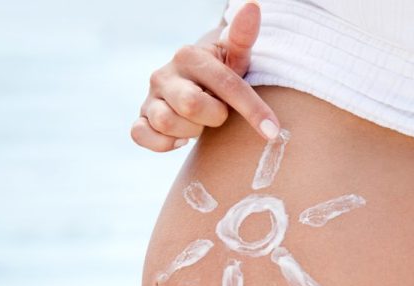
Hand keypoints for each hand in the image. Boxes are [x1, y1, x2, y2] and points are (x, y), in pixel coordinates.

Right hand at [130, 0, 279, 151]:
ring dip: (190, 131)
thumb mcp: (235, 57)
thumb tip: (253, 5)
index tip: (273, 130)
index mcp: (189, 56)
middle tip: (219, 114)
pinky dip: (162, 143)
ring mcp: (150, 96)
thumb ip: (243, 36)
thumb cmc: (221, 74)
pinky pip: (141, 135)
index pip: (225, 84)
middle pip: (190, 104)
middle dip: (213, 116)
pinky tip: (180, 139)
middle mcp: (163, 73)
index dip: (252, 110)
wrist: (196, 87)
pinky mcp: (142, 118)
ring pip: (166, 122)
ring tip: (200, 124)